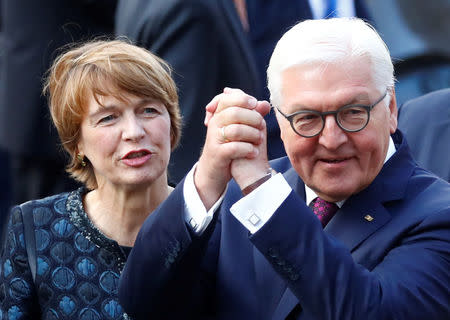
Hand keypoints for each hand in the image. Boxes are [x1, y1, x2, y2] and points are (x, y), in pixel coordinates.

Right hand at [195, 89, 266, 209]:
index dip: (244, 99)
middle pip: (234, 112)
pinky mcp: (218, 154)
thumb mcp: (239, 128)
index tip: (255, 105)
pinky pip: (235, 148)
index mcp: (218, 114)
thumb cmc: (229, 145)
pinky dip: (248, 149)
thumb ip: (251, 114)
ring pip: (236, 130)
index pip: (228, 98)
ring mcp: (214, 139)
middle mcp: (214, 124)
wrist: (213, 170)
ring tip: (260, 140)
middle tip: (262, 125)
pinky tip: (254, 152)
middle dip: (253, 118)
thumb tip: (265, 103)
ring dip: (253, 134)